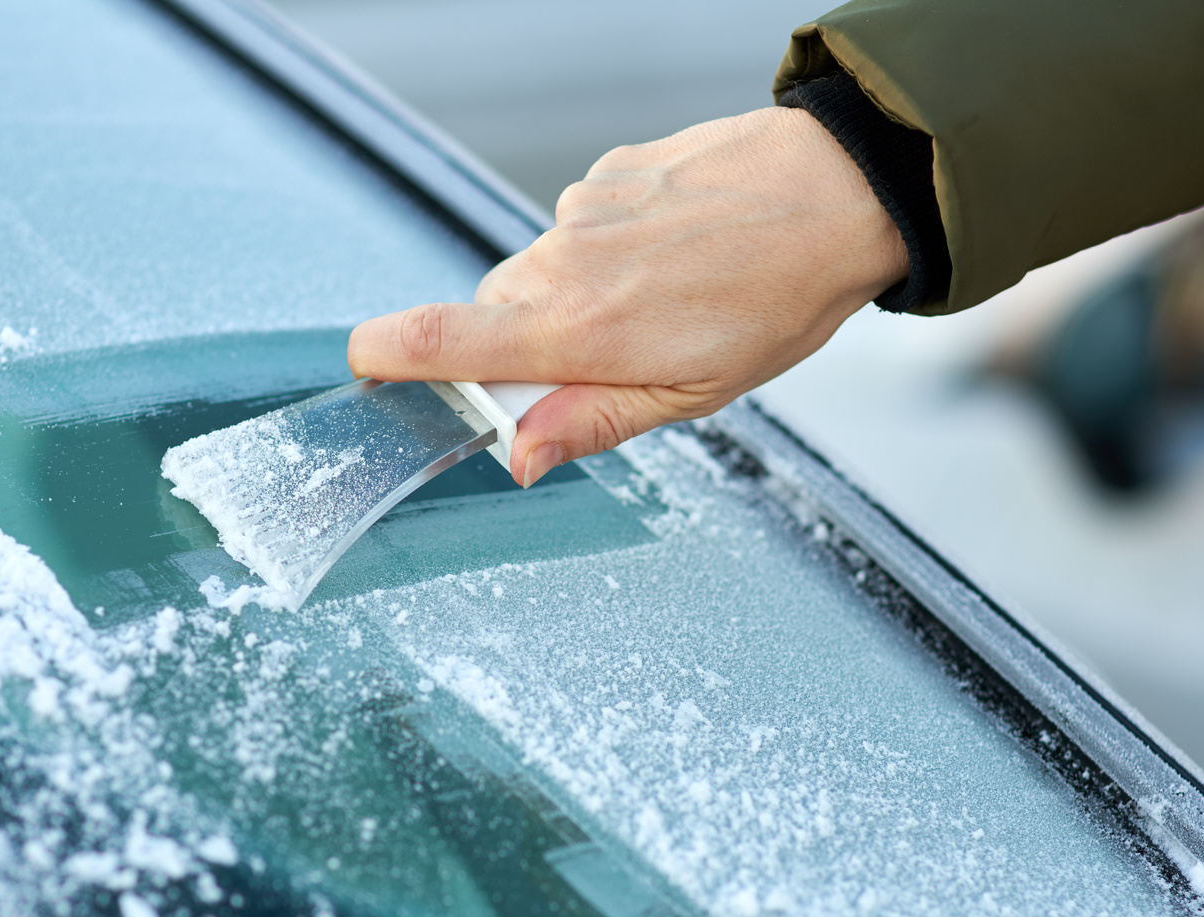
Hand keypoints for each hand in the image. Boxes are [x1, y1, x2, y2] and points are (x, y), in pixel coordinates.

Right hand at [347, 107, 908, 484]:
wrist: (835, 194)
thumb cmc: (773, 301)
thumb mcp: (688, 396)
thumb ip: (588, 423)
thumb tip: (518, 457)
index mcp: (575, 330)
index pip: (441, 342)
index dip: (386, 357)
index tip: (368, 368)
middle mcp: (563, 262)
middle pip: (494, 315)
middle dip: (526, 347)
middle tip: (605, 361)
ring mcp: (583, 209)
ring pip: (541, 271)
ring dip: (577, 297)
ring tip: (661, 302)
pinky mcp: (607, 173)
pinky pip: (581, 225)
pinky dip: (609, 249)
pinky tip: (672, 254)